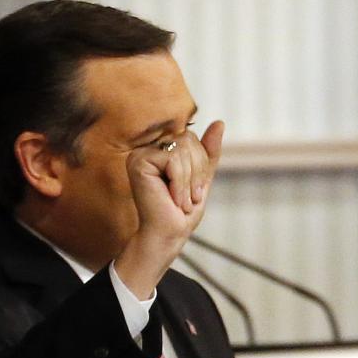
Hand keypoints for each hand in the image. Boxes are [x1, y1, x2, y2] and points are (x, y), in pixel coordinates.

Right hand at [114, 119, 225, 297]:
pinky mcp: (138, 162)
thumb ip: (208, 151)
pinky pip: (174, 159)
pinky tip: (172, 198)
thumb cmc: (181, 212)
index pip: (190, 137)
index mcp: (160, 150)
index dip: (200, 162)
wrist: (169, 235)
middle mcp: (147, 149)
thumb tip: (220, 122)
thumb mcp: (202, 177)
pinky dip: (180, 182)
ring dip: (189, 180)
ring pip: (182, 148)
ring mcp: (140, 154)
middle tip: (188, 197)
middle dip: (196, 170)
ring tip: (180, 200)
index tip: (193, 190)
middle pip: (187, 139)